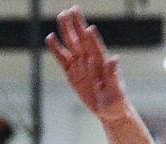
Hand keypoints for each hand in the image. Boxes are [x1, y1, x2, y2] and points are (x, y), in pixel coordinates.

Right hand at [47, 6, 129, 121]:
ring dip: (66, 30)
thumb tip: (114, 59)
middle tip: (71, 10)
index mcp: (102, 62)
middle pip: (82, 39)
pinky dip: (56, 48)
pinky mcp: (71, 73)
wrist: (108, 109)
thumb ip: (113, 74)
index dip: (92, 39)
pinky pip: (62, 58)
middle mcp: (90, 59)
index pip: (96, 47)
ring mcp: (80, 64)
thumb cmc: (115, 100)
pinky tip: (50, 38)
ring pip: (71, 44)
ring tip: (61, 16)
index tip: (88, 28)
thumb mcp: (115, 90)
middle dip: (77, 25)